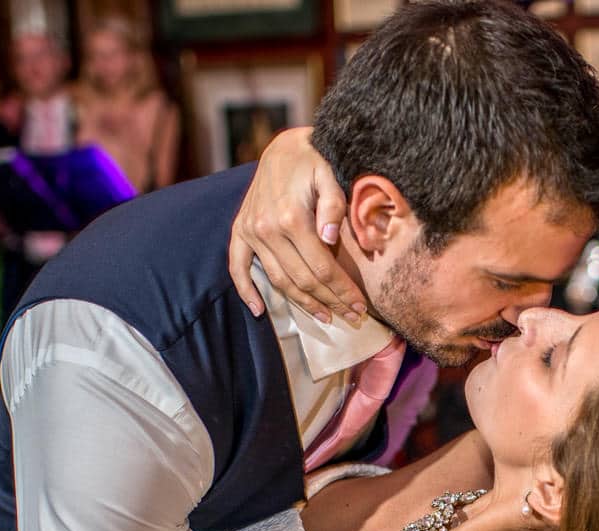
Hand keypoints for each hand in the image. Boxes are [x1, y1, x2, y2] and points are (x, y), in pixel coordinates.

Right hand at [228, 127, 366, 325]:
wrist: (285, 145)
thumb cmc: (315, 161)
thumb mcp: (330, 175)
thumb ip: (333, 205)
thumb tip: (329, 237)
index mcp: (292, 217)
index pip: (322, 268)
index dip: (342, 291)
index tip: (360, 307)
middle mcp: (267, 228)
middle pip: (303, 279)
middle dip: (330, 301)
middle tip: (352, 317)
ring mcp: (251, 231)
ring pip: (278, 280)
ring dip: (302, 303)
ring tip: (325, 317)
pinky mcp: (240, 229)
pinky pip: (238, 266)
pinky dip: (246, 290)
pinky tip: (259, 310)